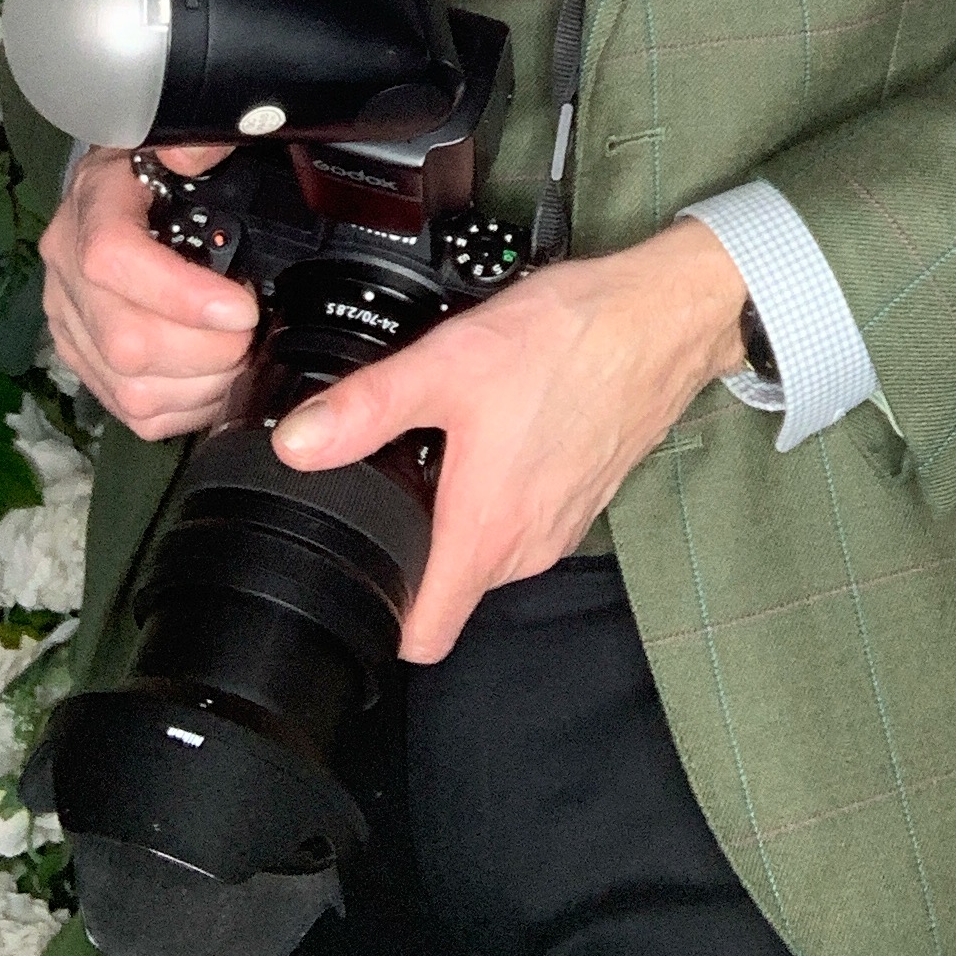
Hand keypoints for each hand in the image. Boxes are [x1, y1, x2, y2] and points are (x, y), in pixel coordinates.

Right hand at [39, 144, 258, 438]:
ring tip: (241, 353)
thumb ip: (201, 140)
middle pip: (125, 340)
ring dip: (202, 384)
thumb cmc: (167, 170)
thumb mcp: (185, 139)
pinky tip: (214, 377)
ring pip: (130, 388)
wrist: (128, 190)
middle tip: (252, 328)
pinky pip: (132, 412)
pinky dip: (186, 407)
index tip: (243, 305)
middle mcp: (66, 270)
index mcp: (90, 206)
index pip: (112, 259)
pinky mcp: (86, 363)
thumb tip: (191, 156)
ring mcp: (71, 323)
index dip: (181, 294)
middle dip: (208, 349)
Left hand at [269, 218, 749, 663]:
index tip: (346, 582)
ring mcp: (558, 526)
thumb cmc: (568, 342)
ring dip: (455, 516)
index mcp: (486, 532)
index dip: (376, 622)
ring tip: (434, 449)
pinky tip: (488, 431)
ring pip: (484, 551)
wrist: (659, 319)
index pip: (422, 637)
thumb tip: (296, 444)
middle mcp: (525, 546)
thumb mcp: (447, 365)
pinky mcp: (580, 498)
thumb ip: (366, 410)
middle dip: (409, 549)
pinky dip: (497, 493)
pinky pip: (521, 520)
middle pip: (446, 589)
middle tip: (382, 483)